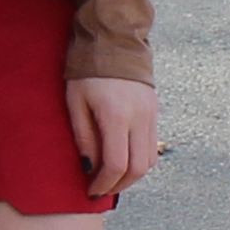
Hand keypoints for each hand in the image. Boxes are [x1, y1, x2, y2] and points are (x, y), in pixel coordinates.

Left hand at [66, 76, 159, 197]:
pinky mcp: (155, 110)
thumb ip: (83, 137)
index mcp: (117, 115)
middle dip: (119, 186)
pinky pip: (152, 146)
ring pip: (150, 160)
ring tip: (111, 178)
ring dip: (131, 176)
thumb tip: (89, 167)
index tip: (90, 191)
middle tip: (101, 190)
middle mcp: (140, 117)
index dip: (103, 184)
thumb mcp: (75, 102)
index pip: (116, 165)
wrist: (113, 39)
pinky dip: (139, 160)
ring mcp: (151, 114)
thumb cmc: (86, 70)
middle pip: (138, 169)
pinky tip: (122, 160)